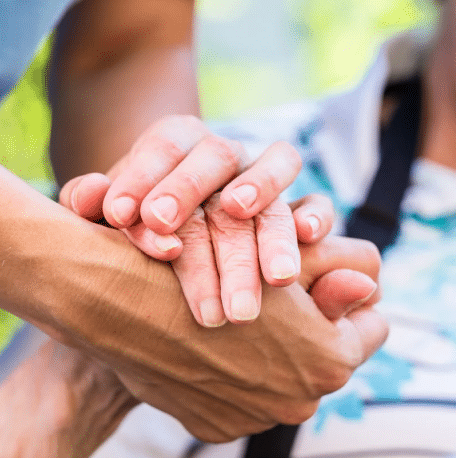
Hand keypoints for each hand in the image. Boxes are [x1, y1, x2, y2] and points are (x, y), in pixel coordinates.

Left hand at [59, 116, 322, 325]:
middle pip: (214, 158)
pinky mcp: (296, 206)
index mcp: (179, 141)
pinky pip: (316, 203)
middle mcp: (225, 154)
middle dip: (191, 196)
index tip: (127, 218)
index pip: (165, 144)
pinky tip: (306, 238)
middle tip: (170, 248)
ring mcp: (263, 177)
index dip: (145, 176)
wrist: (180, 224)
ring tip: (262, 268)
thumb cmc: (142, 218)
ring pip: (273, 177)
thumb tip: (90, 199)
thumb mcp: (114, 209)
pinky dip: (316, 216)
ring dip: (264, 220)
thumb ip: (95, 201)